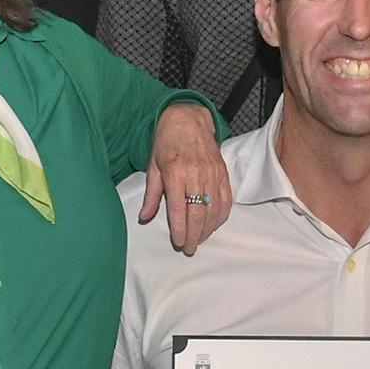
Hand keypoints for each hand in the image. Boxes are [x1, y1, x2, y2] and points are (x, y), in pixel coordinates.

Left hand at [139, 102, 232, 254]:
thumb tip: (144, 217)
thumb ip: (152, 195)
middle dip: (193, 235)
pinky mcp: (223, 173)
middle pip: (198, 213)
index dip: (180, 229)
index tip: (178, 242)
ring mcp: (212, 174)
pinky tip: (213, 225)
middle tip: (188, 248)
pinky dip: (221, 216)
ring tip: (198, 240)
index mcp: (175, 173)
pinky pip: (225, 200)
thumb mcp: (153, 167)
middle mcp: (196, 174)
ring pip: (213, 209)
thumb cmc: (166, 143)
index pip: (179, 208)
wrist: (188, 120)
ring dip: (207, 229)